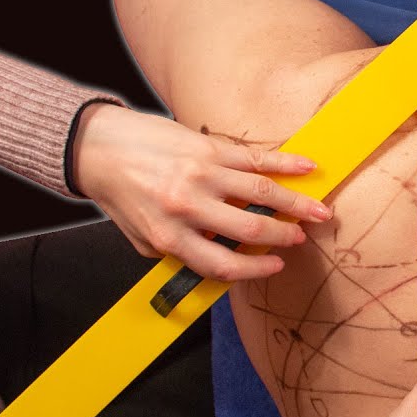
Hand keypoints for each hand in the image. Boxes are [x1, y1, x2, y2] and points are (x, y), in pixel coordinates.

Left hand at [71, 104, 331, 280]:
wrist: (97, 147)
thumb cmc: (120, 193)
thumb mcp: (141, 236)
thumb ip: (177, 252)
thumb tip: (220, 258)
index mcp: (169, 236)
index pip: (223, 263)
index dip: (255, 269)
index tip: (276, 265)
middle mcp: (188, 207)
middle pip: (250, 228)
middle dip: (284, 235)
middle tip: (302, 236)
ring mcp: (201, 174)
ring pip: (261, 192)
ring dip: (296, 203)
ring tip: (319, 210)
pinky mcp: (208, 148)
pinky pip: (255, 158)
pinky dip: (286, 163)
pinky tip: (307, 168)